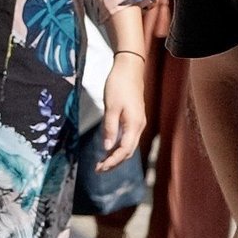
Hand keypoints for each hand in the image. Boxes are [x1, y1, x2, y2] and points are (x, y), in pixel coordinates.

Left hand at [99, 53, 146, 169]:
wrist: (129, 68)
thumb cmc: (119, 84)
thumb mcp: (111, 106)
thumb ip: (109, 128)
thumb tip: (106, 147)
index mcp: (134, 124)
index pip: (124, 150)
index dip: (113, 161)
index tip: (100, 168)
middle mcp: (138, 126)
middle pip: (128, 151)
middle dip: (114, 162)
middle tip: (99, 169)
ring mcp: (137, 122)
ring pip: (128, 146)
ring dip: (116, 156)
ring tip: (102, 163)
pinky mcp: (134, 118)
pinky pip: (128, 138)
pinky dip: (118, 146)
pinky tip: (109, 148)